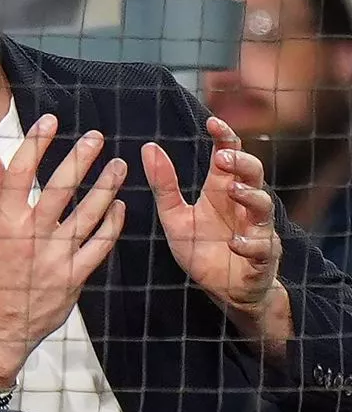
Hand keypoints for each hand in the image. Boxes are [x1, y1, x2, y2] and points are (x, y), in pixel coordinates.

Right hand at [0, 114, 127, 383]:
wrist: (1, 324)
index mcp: (5, 221)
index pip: (20, 173)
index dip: (36, 144)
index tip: (51, 121)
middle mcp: (31, 236)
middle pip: (59, 189)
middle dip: (80, 159)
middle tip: (97, 138)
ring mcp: (55, 257)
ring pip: (87, 215)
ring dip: (106, 188)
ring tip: (119, 166)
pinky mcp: (74, 276)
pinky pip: (99, 245)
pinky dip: (112, 224)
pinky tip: (121, 207)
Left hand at [141, 116, 281, 317]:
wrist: (222, 290)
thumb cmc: (202, 248)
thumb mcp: (175, 217)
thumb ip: (164, 186)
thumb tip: (147, 148)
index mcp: (222, 191)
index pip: (230, 156)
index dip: (226, 137)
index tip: (213, 121)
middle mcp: (244, 206)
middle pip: (254, 174)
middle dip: (242, 163)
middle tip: (224, 157)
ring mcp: (256, 230)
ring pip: (264, 206)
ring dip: (250, 196)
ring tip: (232, 189)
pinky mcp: (261, 258)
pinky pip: (262, 248)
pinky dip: (249, 243)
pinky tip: (234, 242)